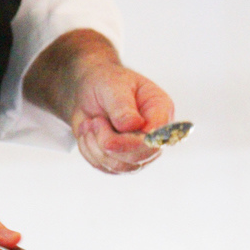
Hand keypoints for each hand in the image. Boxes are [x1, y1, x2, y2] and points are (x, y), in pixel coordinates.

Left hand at [24, 29, 174, 173]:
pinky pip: (105, 167)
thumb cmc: (106, 82)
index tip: (110, 126)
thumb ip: (123, 106)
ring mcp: (139, 151)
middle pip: (139, 157)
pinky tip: (89, 133)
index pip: (158, 138)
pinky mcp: (121, 161)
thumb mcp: (113, 85)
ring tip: (91, 123)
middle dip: (109, 142)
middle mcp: (154, 135)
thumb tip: (132, 125)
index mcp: (161, 111)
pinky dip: (90, 151)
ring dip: (97, 146)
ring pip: (120, 166)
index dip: (135, 141)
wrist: (88, 90)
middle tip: (95, 121)